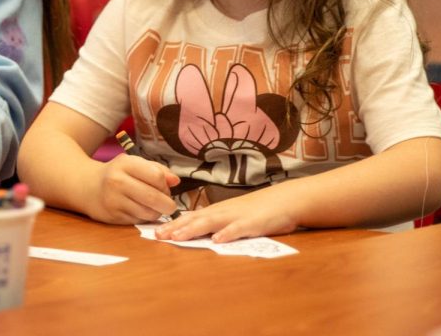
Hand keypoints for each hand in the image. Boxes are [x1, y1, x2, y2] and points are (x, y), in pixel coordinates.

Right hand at [89, 154, 179, 224]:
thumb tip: (176, 181)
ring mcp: (114, 201)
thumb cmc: (117, 173)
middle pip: (153, 197)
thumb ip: (157, 169)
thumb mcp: (134, 163)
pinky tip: (140, 210)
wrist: (87, 187)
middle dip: (168, 204)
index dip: (166, 185)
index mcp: (125, 164)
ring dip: (157, 212)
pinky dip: (145, 218)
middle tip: (169, 205)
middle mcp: (117, 182)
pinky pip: (139, 221)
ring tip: (153, 206)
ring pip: (148, 212)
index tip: (165, 188)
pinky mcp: (113, 217)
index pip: (156, 176)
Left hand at [154, 184, 297, 242]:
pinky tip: (217, 240)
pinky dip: (228, 233)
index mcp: (218, 211)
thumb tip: (192, 227)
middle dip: (175, 228)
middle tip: (156, 236)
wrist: (286, 200)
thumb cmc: (258, 210)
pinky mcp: (254, 223)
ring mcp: (238, 216)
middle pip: (195, 219)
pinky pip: (239, 229)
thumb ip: (214, 221)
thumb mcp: (232, 215)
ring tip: (177, 237)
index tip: (154, 233)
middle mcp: (223, 211)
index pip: (190, 217)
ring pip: (212, 222)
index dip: (172, 225)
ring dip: (193, 229)